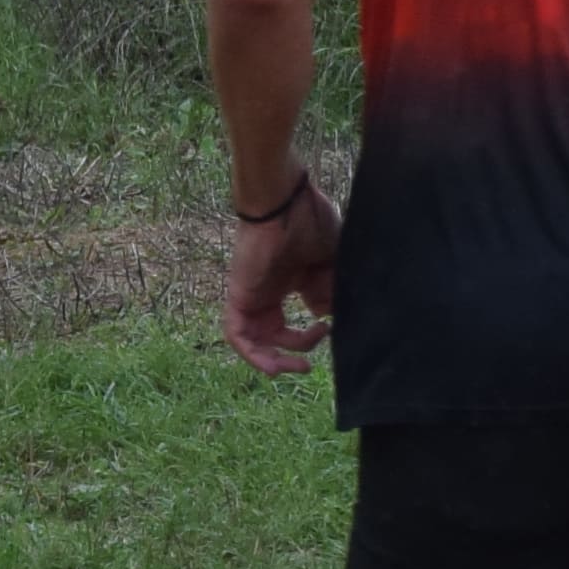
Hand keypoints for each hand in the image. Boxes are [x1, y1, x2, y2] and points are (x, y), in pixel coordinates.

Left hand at [224, 181, 341, 376]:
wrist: (286, 201)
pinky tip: (274, 367)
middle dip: (294, 351)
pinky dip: (252, 354)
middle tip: (311, 362)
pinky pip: (237, 333)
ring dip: (274, 360)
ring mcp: (252, 293)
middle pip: (273, 334)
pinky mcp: (240, 296)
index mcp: (289, 281)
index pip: (291, 319)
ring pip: (254, 339)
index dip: (310, 337)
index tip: (331, 329)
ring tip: (298, 367)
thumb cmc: (310, 220)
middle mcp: (269, 291)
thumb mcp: (329, 263)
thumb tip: (326, 317)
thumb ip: (327, 291)